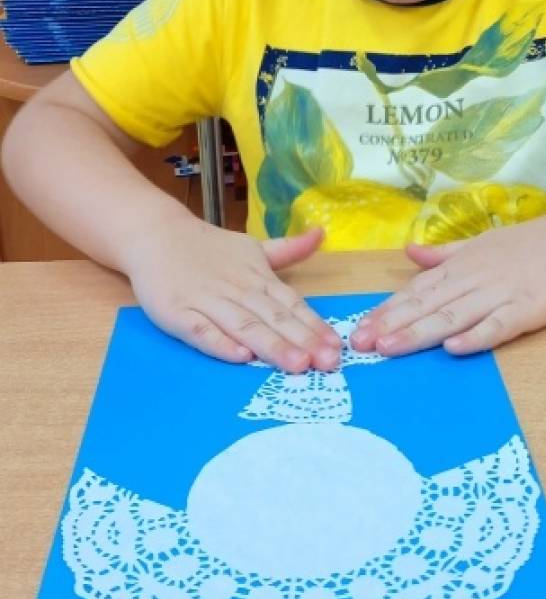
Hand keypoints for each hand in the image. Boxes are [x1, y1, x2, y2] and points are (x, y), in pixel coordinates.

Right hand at [122, 215, 340, 371]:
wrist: (155, 234)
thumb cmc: (209, 249)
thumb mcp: (252, 247)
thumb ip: (288, 249)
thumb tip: (321, 234)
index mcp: (258, 277)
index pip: (292, 304)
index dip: (314, 326)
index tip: (336, 346)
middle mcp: (237, 289)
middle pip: (273, 317)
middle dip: (302, 340)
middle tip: (327, 362)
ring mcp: (207, 301)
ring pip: (243, 325)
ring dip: (271, 345)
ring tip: (297, 364)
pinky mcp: (177, 312)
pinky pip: (201, 330)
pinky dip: (220, 343)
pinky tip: (241, 357)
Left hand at [350, 210, 545, 356]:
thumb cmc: (527, 244)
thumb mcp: (480, 243)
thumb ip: (444, 254)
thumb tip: (409, 253)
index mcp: (460, 266)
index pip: (416, 292)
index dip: (386, 311)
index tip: (359, 329)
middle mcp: (473, 279)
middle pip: (426, 306)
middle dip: (391, 326)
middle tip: (360, 344)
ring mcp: (500, 294)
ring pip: (453, 316)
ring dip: (419, 333)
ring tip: (390, 348)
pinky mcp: (526, 309)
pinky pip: (497, 326)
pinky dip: (475, 337)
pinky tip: (453, 349)